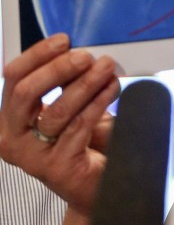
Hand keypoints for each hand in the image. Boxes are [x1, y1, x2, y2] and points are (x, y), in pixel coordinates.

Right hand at [0, 34, 119, 213]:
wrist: (97, 184)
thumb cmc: (82, 143)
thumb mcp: (70, 106)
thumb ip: (65, 83)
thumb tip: (77, 51)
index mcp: (10, 119)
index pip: (13, 78)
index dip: (37, 55)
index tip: (64, 40)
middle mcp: (12, 138)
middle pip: (26, 92)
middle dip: (58, 69)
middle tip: (86, 56)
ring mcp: (31, 156)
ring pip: (56, 110)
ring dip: (85, 84)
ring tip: (106, 68)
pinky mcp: (56, 167)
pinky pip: (79, 126)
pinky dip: (98, 102)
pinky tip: (112, 88)